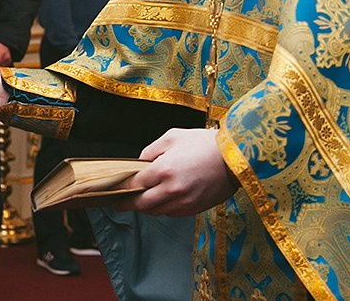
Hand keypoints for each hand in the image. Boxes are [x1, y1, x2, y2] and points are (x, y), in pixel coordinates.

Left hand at [114, 128, 238, 215]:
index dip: (120, 188)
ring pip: (156, 212)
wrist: (237, 157)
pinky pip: (171, 213)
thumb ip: (151, 150)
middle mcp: (171, 190)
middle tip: (117, 202)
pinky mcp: (195, 208)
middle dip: (126, 204)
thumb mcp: (172, 136)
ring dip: (145, 207)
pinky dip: (163, 208)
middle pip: (141, 205)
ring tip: (139, 199)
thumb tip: (139, 163)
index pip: (133, 185)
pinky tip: (161, 199)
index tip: (111, 189)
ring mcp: (184, 202)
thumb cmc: (205, 143)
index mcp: (163, 170)